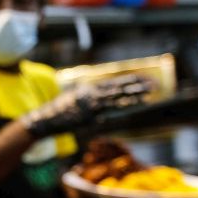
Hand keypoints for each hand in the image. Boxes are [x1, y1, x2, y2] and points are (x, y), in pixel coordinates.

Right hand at [21, 75, 152, 138]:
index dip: (128, 80)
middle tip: (152, 84)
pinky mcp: (89, 114)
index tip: (142, 78)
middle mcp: (91, 93)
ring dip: (133, 95)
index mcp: (88, 89)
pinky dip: (122, 106)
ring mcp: (90, 103)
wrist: (45, 119)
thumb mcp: (72, 100)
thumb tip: (98, 109)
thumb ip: (86, 100)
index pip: (112, 83)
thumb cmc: (58, 112)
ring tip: (148, 94)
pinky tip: (134, 104)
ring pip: (117, 97)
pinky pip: (110, 110)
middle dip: (135, 86)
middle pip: (118, 88)